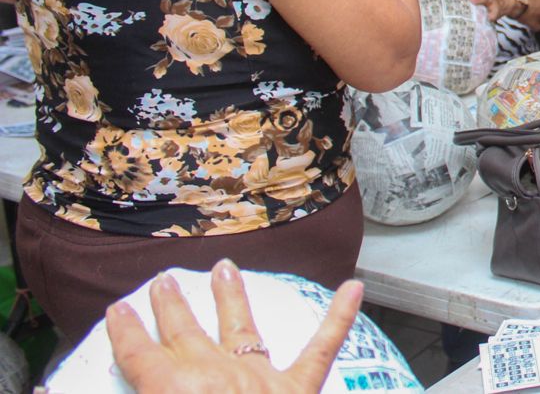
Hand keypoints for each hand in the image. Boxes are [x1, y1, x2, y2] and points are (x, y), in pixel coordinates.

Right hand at [106, 259, 362, 393]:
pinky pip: (323, 346)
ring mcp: (260, 377)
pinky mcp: (300, 386)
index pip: (140, 356)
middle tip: (165, 280)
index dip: (125, 333)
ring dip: (232, 295)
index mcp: (172, 391)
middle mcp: (215, 374)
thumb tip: (77, 393)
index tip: (117, 311)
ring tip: (226, 268)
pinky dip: (340, 316)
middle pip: (186, 332)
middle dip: (173, 305)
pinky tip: (353, 288)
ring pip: (243, 325)